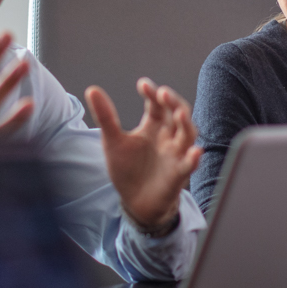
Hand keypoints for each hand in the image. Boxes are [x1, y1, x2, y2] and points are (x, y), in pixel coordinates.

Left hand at [85, 78, 201, 232]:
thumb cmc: (127, 169)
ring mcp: (176, 154)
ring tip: (180, 113)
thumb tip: (92, 89)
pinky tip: (194, 152)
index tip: (143, 84)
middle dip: (173, 102)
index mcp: (154, 126)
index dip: (152, 93)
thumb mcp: (113, 141)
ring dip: (186, 123)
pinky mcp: (178, 174)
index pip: (157, 104)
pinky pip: (189, 165)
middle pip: (177, 113)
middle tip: (163, 93)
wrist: (134, 202)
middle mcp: (168, 137)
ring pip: (188, 135)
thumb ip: (106, 116)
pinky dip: (193, 158)